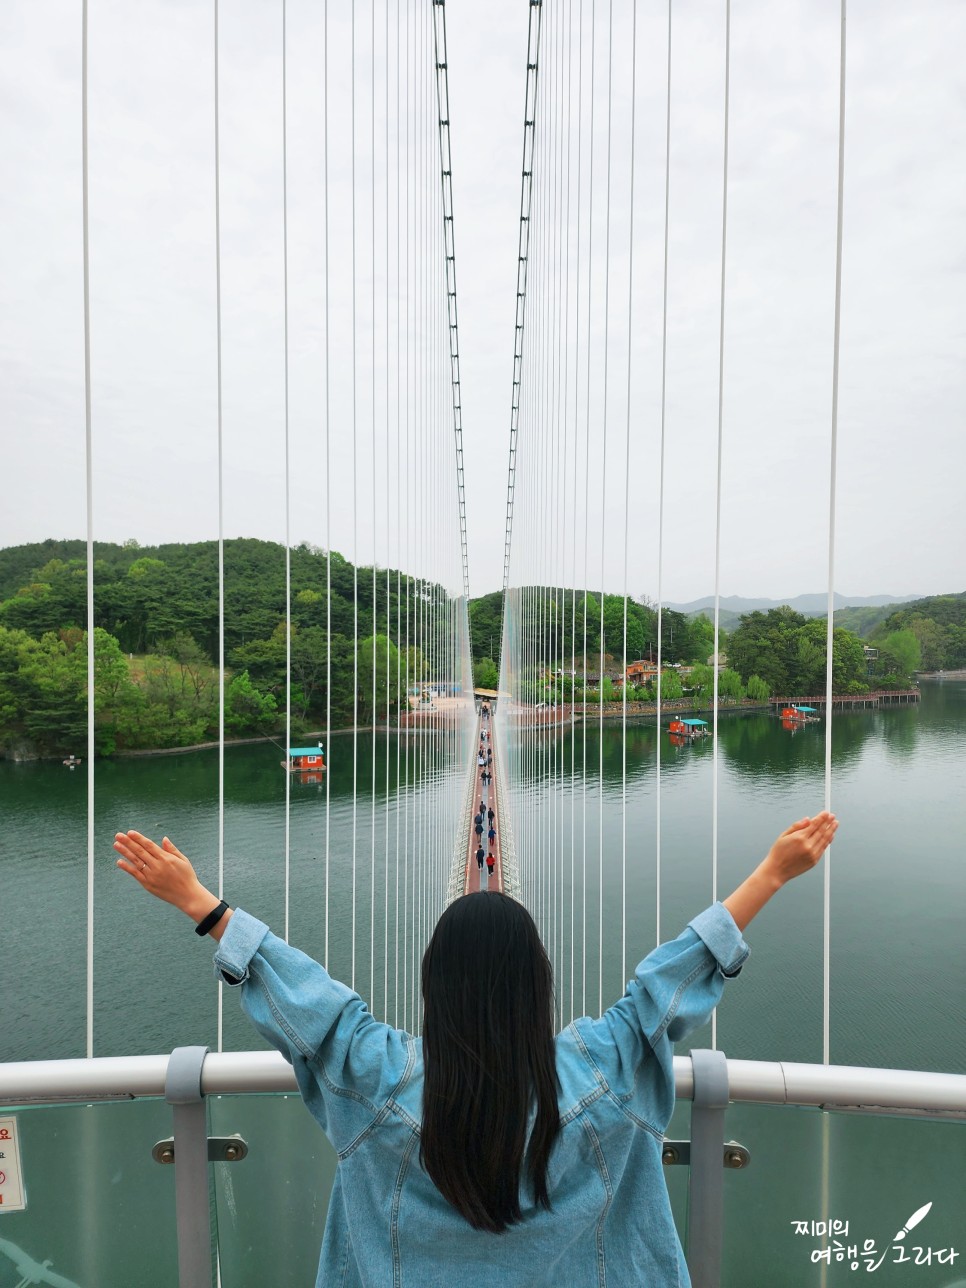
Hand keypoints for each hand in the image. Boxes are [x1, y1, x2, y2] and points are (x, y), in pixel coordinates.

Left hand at [114, 830, 213, 921]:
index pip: (149, 845)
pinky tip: (119, 861)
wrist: (187, 895)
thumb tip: (163, 838)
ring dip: (125, 852)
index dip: (139, 838)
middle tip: (118, 835)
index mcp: (166, 858)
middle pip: (140, 851)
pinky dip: (127, 868)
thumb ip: (172, 849)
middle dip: (128, 842)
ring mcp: (151, 876)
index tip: (130, 832)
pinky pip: (135, 874)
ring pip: (135, 861)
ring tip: (116, 844)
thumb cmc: (187, 876)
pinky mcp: (148, 884)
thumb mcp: (183, 860)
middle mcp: (157, 866)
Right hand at [723, 811, 837, 930]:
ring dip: (831, 831)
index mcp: (799, 838)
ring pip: (825, 840)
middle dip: (828, 823)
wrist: (777, 870)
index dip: (821, 818)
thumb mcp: (783, 836)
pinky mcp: (814, 861)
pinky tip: (830, 836)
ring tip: (835, 824)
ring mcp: (812, 854)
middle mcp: (807, 845)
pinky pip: (823, 848)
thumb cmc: (778, 852)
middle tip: (833, 816)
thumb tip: (808, 819)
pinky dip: (828, 841)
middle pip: (822, 831)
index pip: (814, 825)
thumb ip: (796, 826)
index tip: (826, 813)